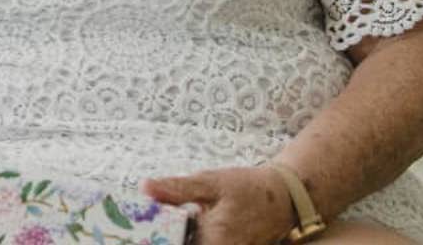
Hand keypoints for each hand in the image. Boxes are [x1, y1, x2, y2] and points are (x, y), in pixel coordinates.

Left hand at [142, 167, 291, 244]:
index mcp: (214, 242)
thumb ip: (178, 188)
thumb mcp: (211, 182)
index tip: (138, 235)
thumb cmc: (248, 188)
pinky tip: (181, 231)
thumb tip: (145, 188)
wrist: (284, 199)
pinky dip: (191, 239)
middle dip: (164, 239)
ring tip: (161, 231)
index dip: (157, 241)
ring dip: (177, 238)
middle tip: (143, 231)